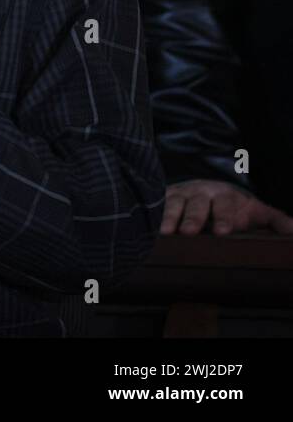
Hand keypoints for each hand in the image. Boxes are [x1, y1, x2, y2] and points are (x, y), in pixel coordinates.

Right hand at [160, 179, 292, 234]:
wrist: (206, 189)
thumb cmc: (234, 207)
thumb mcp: (256, 211)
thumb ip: (276, 221)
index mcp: (225, 196)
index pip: (225, 205)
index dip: (223, 217)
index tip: (222, 231)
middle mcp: (201, 192)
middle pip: (196, 204)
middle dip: (192, 218)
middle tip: (189, 232)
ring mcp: (180, 193)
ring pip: (173, 203)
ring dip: (168, 217)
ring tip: (164, 232)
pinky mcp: (163, 197)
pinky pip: (155, 203)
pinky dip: (150, 212)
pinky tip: (145, 224)